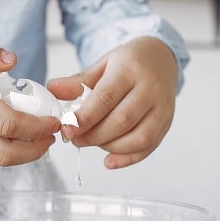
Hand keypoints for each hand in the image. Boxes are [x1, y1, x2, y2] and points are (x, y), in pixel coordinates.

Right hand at [0, 41, 60, 166]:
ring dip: (23, 152)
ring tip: (38, 136)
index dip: (37, 126)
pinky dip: (3, 147)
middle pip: (6, 154)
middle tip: (52, 137)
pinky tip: (11, 131)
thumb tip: (13, 60)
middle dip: (36, 150)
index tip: (53, 119)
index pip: (9, 125)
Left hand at [47, 36, 178, 168]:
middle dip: (93, 136)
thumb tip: (53, 89)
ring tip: (92, 141)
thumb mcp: (101, 65)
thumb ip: (78, 81)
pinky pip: (148, 147)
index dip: (84, 118)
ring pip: (138, 137)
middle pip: (122, 121)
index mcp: (130, 70)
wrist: (160, 59)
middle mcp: (150, 89)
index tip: (67, 129)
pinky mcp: (166, 123)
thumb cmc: (127, 64)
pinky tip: (109, 161)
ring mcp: (162, 107)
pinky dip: (127, 158)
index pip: (106, 98)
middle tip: (75, 138)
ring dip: (110, 147)